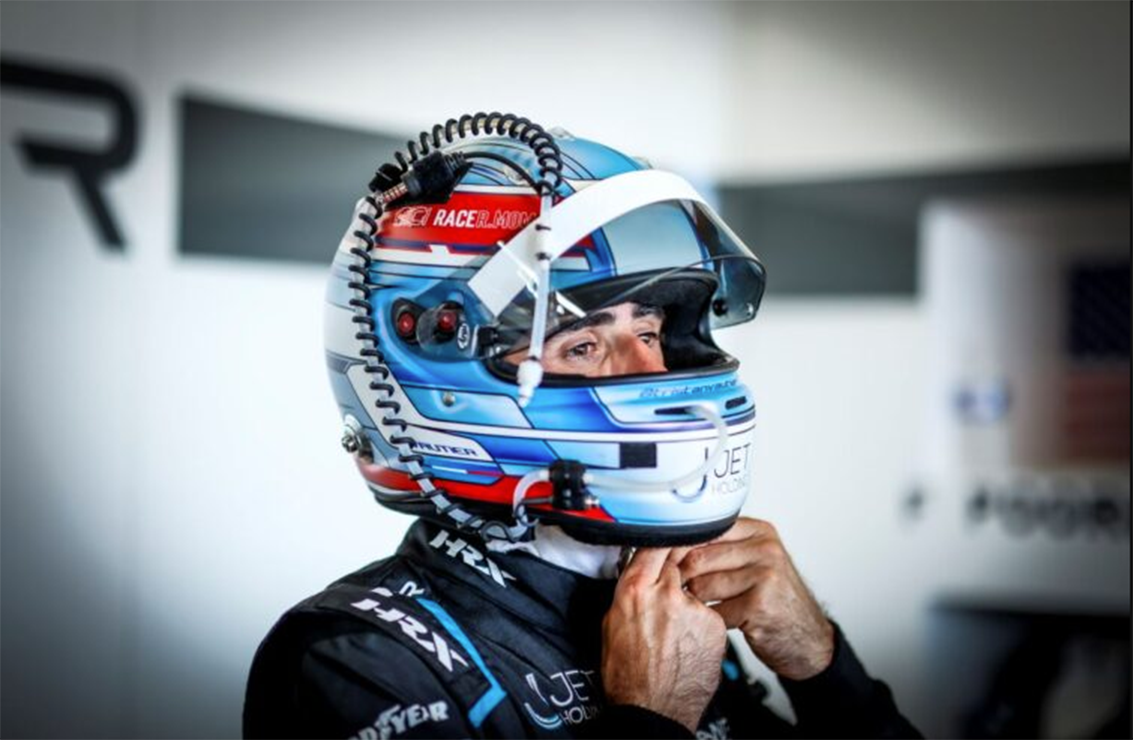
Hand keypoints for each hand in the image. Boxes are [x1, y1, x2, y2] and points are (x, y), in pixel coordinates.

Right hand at [601, 548, 727, 732]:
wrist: (653, 710)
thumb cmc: (628, 676)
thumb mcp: (612, 625)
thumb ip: (629, 592)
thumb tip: (637, 576)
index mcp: (636, 590)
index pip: (654, 544)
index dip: (662, 538)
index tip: (665, 536)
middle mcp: (666, 594)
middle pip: (679, 559)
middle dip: (677, 565)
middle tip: (673, 581)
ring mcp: (694, 609)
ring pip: (696, 587)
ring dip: (689, 597)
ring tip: (676, 625)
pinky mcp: (714, 626)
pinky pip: (709, 612)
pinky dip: (702, 622)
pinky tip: (690, 640)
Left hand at [677, 518, 834, 680]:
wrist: (809, 640)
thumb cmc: (775, 601)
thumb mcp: (756, 563)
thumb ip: (724, 548)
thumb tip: (671, 545)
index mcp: (760, 532)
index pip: (705, 531)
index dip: (679, 549)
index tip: (667, 564)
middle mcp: (765, 550)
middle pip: (699, 558)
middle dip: (681, 578)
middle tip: (674, 591)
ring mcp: (765, 576)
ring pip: (703, 585)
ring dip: (694, 602)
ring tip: (697, 608)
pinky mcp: (760, 606)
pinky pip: (715, 611)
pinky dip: (709, 622)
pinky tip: (715, 624)